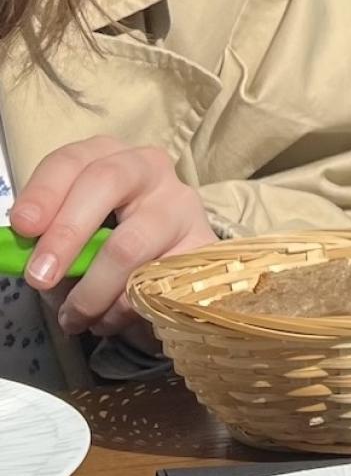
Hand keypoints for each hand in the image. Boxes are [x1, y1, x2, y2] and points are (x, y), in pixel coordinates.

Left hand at [11, 137, 216, 339]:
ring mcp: (182, 205)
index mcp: (107, 155)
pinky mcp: (204, 246)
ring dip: (93, 290)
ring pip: (130, 244)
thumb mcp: (72, 230)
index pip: (72, 161)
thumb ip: (47, 236)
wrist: (167, 266)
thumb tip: (24, 259)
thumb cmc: (105, 241)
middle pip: (106, 184)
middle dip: (66, 235)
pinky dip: (124, 308)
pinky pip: (156, 281)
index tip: (23, 228)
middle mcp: (149, 168)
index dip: (44, 192)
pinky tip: (108, 320)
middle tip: (40, 278)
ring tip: (74, 318)